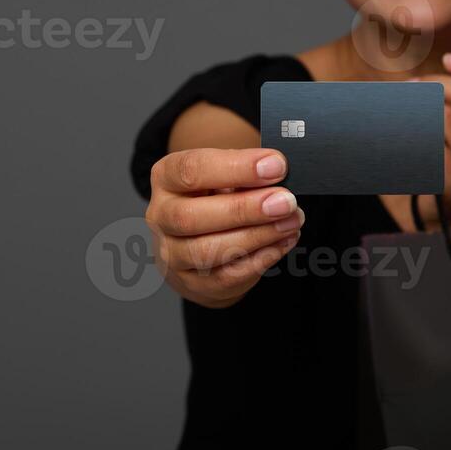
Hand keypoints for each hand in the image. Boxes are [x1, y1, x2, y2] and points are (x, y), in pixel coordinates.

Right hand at [145, 148, 304, 308]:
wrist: (195, 240)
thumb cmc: (212, 198)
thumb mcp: (222, 175)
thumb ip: (244, 173)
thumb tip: (278, 172)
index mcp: (166, 178)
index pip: (192, 169)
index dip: (236, 167)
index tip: (276, 166)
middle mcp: (160, 216)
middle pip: (192, 216)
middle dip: (245, 209)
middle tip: (286, 201)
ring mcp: (172, 254)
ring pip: (207, 251)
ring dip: (256, 236)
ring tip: (290, 222)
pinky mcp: (192, 283)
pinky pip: (225, 277)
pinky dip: (259, 260)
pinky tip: (282, 243)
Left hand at [409, 53, 450, 224]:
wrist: (447, 214)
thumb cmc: (449, 160)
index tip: (449, 59)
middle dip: (434, 82)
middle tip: (411, 86)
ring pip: (443, 115)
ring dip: (415, 105)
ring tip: (399, 107)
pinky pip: (426, 140)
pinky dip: (406, 129)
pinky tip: (395, 131)